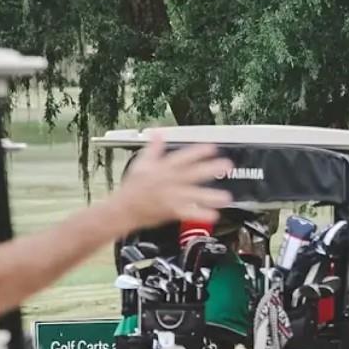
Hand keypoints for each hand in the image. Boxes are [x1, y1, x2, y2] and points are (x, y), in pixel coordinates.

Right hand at [111, 136, 232, 231]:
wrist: (122, 209)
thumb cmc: (131, 188)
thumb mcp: (141, 163)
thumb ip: (154, 148)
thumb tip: (158, 133)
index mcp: (163, 168)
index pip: (183, 157)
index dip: (198, 152)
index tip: (212, 148)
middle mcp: (169, 181)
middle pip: (192, 174)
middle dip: (210, 169)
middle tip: (226, 166)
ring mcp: (170, 197)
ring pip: (193, 195)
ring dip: (210, 196)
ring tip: (226, 197)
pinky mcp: (170, 211)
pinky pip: (188, 213)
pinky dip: (200, 214)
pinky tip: (213, 215)